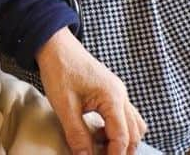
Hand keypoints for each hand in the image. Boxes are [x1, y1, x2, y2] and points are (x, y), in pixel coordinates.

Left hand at [35, 27, 144, 154]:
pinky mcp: (112, 91)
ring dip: (121, 140)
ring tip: (99, 147)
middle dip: (121, 151)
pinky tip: (98, 132)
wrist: (56, 45)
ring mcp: (118, 91)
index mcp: (112, 97)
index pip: (122, 137)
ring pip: (133, 125)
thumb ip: (78, 136)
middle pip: (133, 133)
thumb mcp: (65, 106)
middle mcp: (121, 94)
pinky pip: (124, 115)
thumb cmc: (60, 70)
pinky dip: (116, 129)